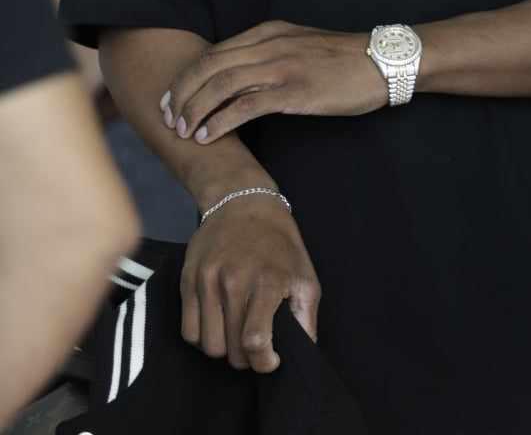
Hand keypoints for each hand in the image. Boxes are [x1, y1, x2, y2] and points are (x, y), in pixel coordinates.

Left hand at [160, 20, 385, 144]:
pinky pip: (246, 105)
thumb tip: (242, 77)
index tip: (172, 98)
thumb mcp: (301, 45)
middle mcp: (269, 44)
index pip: (215, 52)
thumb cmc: (343, 59)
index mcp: (268, 32)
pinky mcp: (294, 91)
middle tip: (168, 117)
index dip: (188, 76)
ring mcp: (281, 66)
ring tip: (183, 130)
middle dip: (182, 92)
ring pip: (222, 83)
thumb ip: (271, 54)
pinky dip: (221, 120)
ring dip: (195, 108)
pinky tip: (209, 135)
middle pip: (210, 65)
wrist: (381, 61)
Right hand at [181, 195, 319, 372]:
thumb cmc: (279, 244)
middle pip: (230, 349)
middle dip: (245, 357)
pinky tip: (217, 324)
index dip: (264, 362)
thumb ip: (307, 316)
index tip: (270, 361)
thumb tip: (305, 350)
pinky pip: (188, 332)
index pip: (255, 340)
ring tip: (235, 334)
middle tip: (254, 344)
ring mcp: (207, 280)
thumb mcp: (304, 274)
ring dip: (223, 349)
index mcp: (267, 280)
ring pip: (208, 345)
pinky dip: (203, 337)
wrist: (243, 203)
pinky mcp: (188, 280)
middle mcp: (234, 280)